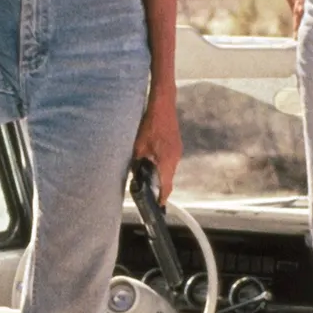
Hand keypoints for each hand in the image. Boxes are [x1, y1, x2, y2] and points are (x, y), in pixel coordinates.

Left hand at [132, 87, 182, 201]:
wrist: (163, 104)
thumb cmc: (150, 124)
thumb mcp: (138, 146)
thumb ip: (138, 163)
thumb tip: (136, 176)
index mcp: (167, 162)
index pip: (166, 187)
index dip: (162, 200)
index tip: (158, 207)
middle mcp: (174, 159)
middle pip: (168, 180)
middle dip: (159, 187)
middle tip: (148, 193)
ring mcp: (177, 151)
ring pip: (168, 169)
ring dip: (159, 174)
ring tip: (147, 175)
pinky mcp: (175, 145)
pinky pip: (169, 160)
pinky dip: (162, 164)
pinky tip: (152, 159)